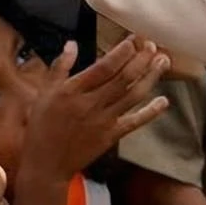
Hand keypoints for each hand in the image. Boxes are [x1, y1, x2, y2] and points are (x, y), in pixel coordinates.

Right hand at [18, 35, 171, 190]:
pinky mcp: (111, 137)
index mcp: (73, 91)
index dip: (122, 52)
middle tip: (153, 45)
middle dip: (141, 60)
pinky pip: (134, 122)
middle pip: (124, 78)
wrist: (46, 164)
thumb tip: (72, 44)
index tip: (134, 40)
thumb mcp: (43, 93)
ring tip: (163, 62)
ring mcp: (103, 121)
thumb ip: (59, 67)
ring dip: (150, 78)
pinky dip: (150, 112)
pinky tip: (163, 101)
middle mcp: (91, 104)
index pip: (104, 67)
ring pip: (133, 96)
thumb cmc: (42, 127)